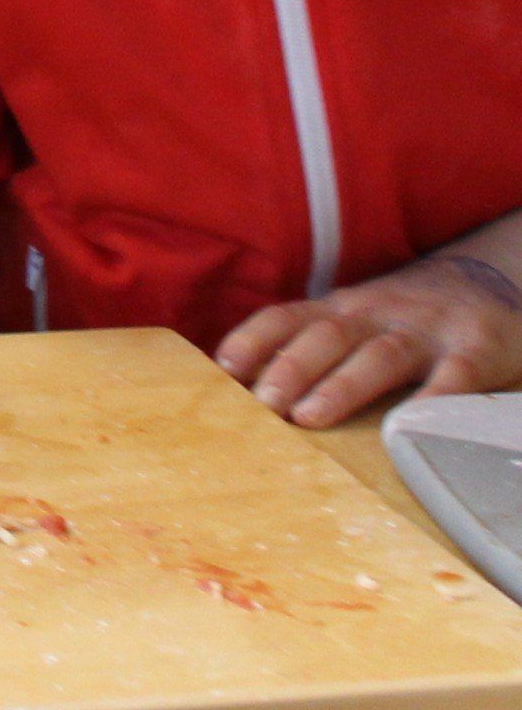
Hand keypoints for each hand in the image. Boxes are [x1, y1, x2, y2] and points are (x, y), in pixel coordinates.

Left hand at [218, 253, 521, 427]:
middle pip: (327, 336)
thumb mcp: (352, 322)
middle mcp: (377, 315)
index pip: (288, 317)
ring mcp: (426, 331)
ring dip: (341, 385)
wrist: (486, 286)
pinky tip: (410, 424)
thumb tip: (242, 384)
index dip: (253, 339)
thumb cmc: (401, 319)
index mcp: (340, 311)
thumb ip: (308, 345)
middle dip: (289, 368)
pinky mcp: (476, 350)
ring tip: (308, 417)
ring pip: (379, 355)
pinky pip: (455, 375)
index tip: (223, 369)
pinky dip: (434, 398)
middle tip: (262, 403)